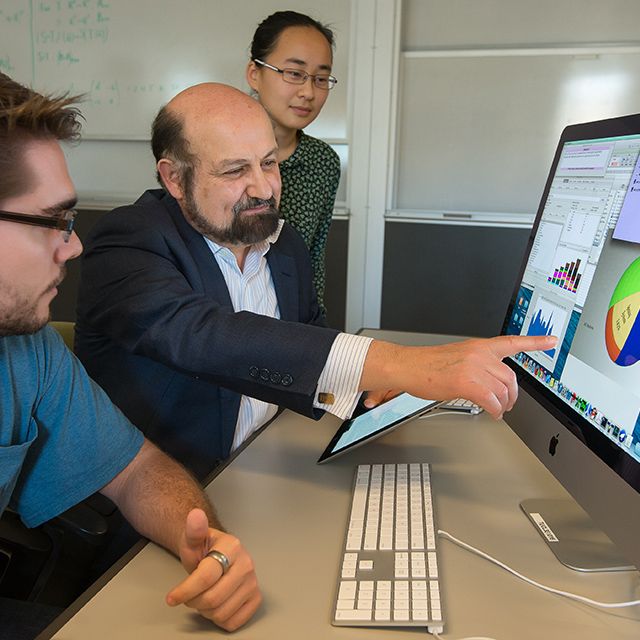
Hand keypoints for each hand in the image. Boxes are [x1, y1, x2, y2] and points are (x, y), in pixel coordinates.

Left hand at [166, 509, 260, 630]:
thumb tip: (195, 515)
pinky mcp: (255, 598)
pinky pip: (233, 621)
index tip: (171, 598)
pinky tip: (216, 605)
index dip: (186, 590)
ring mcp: (253, 582)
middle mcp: (247, 564)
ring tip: (203, 596)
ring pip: (221, 612)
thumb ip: (193, 530)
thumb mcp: (193, 539)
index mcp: (233, 547)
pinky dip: (219, 619)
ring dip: (205, 611)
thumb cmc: (204, 549)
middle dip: (193, 601)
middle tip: (189, 595)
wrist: (218, 554)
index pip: (206, 576)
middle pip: (213, 598)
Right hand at [361, 334, 556, 419]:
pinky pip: (491, 400)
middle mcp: (479, 355)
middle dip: (512, 395)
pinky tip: (492, 413)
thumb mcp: (457, 357)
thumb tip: (490, 382)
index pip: (512, 342)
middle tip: (508, 404)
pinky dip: (495, 410)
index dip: (535, 342)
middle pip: (510, 377)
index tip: (552, 340)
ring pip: (502, 391)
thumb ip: (476, 365)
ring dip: (503, 405)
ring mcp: (473, 368)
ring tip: (497, 410)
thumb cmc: (427, 365)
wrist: (408, 366)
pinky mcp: (465, 383)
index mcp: (478, 347)